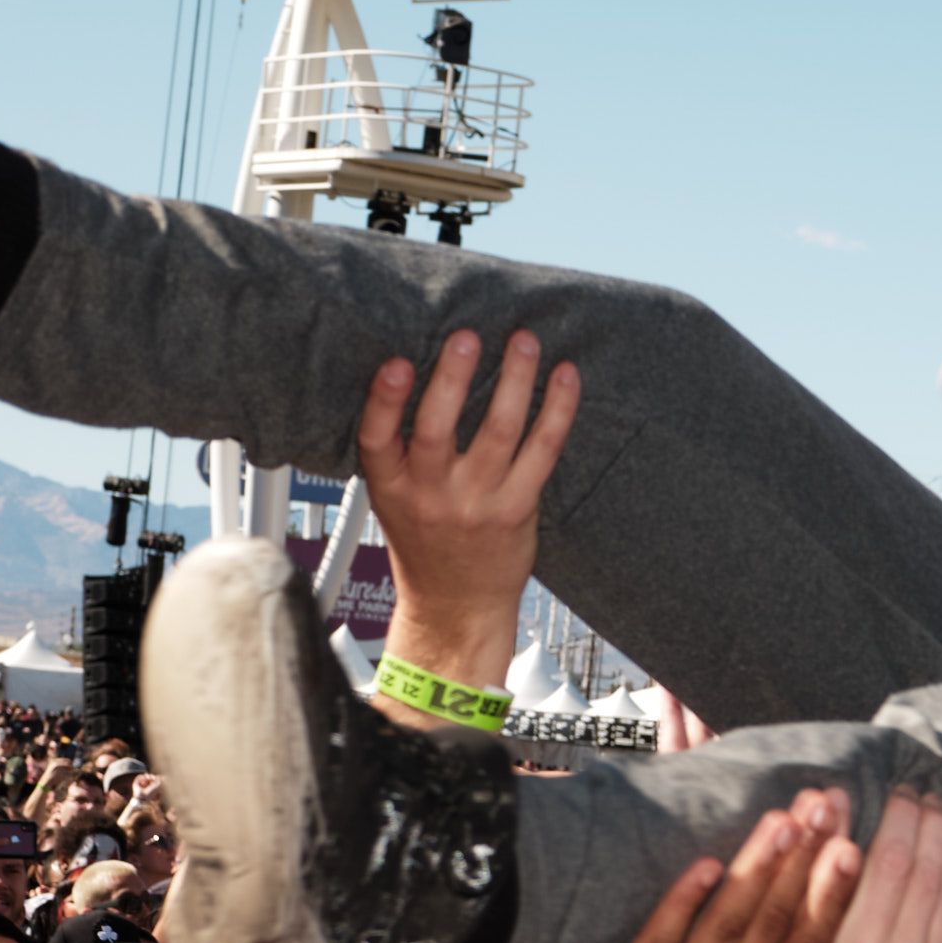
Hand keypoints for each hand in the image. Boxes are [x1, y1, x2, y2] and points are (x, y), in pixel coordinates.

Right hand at [360, 326, 576, 694]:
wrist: (457, 607)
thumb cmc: (427, 543)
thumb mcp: (394, 499)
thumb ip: (400, 450)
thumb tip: (422, 371)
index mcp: (390, 487)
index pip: (376, 439)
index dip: (384, 401)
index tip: (396, 363)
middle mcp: (431, 495)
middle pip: (437, 429)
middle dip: (453, 378)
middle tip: (468, 335)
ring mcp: (477, 503)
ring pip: (498, 431)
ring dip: (514, 380)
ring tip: (524, 340)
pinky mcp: (518, 508)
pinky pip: (543, 450)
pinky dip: (557, 410)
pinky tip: (565, 377)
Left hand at [557, 802, 867, 942]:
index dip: (830, 900)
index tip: (852, 853)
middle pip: (769, 927)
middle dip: (801, 864)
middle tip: (826, 810)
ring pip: (721, 926)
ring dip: (753, 869)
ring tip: (783, 820)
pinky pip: (657, 940)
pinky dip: (682, 901)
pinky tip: (708, 862)